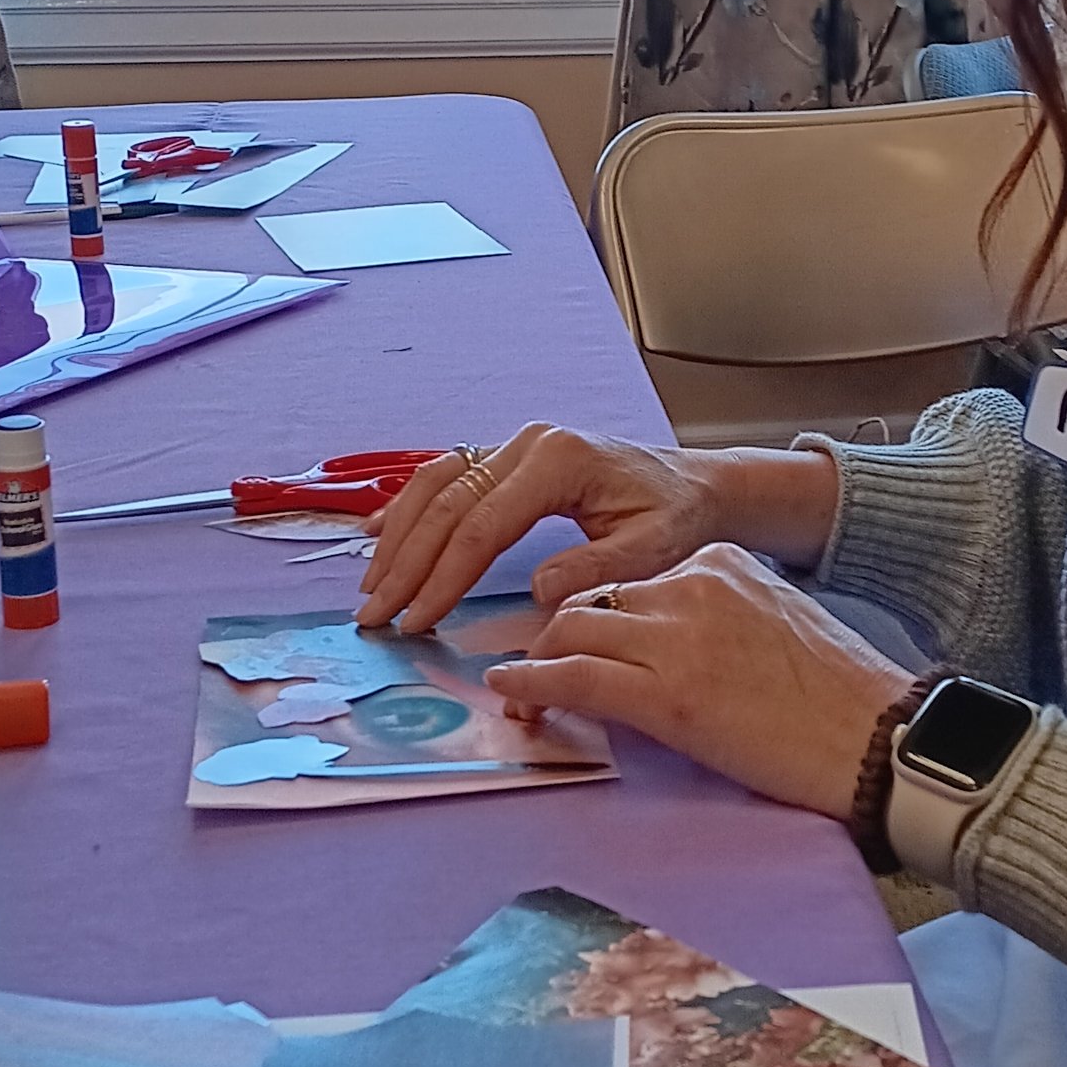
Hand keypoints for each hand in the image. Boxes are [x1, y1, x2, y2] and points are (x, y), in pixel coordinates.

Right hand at [355, 426, 837, 636]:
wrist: (694, 486)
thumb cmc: (676, 518)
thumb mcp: (652, 550)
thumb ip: (596, 570)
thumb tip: (539, 592)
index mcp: (558, 461)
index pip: (483, 526)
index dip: (444, 577)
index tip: (417, 621)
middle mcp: (527, 445)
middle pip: (447, 506)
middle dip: (406, 565)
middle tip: (375, 617)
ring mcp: (513, 446)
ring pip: (434, 485)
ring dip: (396, 537)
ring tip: (371, 587)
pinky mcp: (507, 458)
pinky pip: (444, 476)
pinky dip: (406, 506)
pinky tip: (375, 534)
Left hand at [488, 545, 908, 817]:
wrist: (876, 738)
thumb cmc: (839, 697)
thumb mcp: (772, 623)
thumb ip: (714, 617)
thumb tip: (658, 650)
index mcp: (723, 562)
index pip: (632, 580)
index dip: (598, 618)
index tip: (580, 645)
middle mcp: (694, 586)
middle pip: (592, 600)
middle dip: (555, 635)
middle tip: (534, 669)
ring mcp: (678, 638)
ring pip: (572, 630)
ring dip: (537, 661)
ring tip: (521, 694)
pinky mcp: (667, 694)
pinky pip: (574, 676)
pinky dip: (532, 683)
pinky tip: (512, 692)